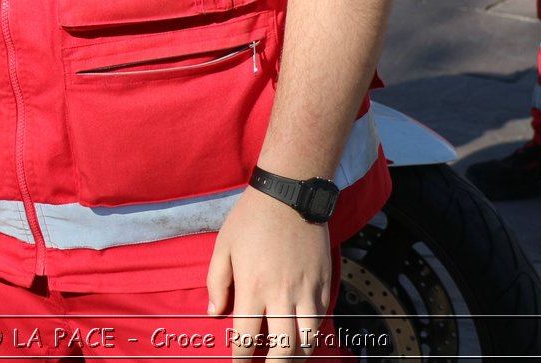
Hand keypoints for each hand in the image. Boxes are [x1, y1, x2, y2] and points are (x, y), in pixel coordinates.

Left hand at [206, 187, 332, 358]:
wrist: (290, 194)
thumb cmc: (251, 219)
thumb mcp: (223, 247)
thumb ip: (217, 283)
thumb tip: (215, 313)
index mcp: (252, 288)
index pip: (246, 339)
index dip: (240, 360)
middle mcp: (282, 295)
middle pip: (283, 350)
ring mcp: (307, 291)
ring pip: (309, 340)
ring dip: (299, 355)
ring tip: (288, 357)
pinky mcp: (325, 283)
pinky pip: (322, 319)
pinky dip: (314, 333)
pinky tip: (304, 335)